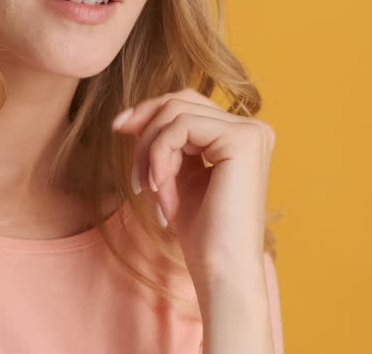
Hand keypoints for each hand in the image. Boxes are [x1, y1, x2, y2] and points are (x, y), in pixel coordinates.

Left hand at [111, 88, 275, 281]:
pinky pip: (178, 129)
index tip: (118, 128)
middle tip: (133, 173)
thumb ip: (167, 141)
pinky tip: (161, 192)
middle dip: (145, 130)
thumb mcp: (178, 174)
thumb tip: (134, 114)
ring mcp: (251, 132)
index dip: (149, 113)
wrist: (221, 270)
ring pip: (175, 113)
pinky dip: (159, 159)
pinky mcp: (242, 141)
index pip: (187, 102)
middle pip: (180, 101)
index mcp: (241, 134)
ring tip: (150, 191)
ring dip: (150, 154)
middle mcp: (253, 128)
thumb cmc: (201, 231)